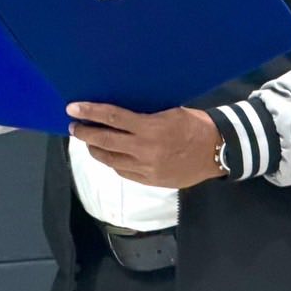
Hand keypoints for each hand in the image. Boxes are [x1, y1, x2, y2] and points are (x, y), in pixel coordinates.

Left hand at [67, 102, 224, 188]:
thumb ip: (143, 115)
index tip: (72, 108)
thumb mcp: (169, 112)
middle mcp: (144, 150)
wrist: (217, 151)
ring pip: (110, 160)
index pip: (112, 118)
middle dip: (85, 133)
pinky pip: (123, 172)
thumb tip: (118, 113)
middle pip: (105, 141)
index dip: (90, 112)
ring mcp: (146, 169)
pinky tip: (108, 155)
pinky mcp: (150, 181)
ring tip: (87, 141)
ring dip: (95, 149)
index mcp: (150, 128)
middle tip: (73, 127)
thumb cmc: (194, 125)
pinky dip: (112, 163)